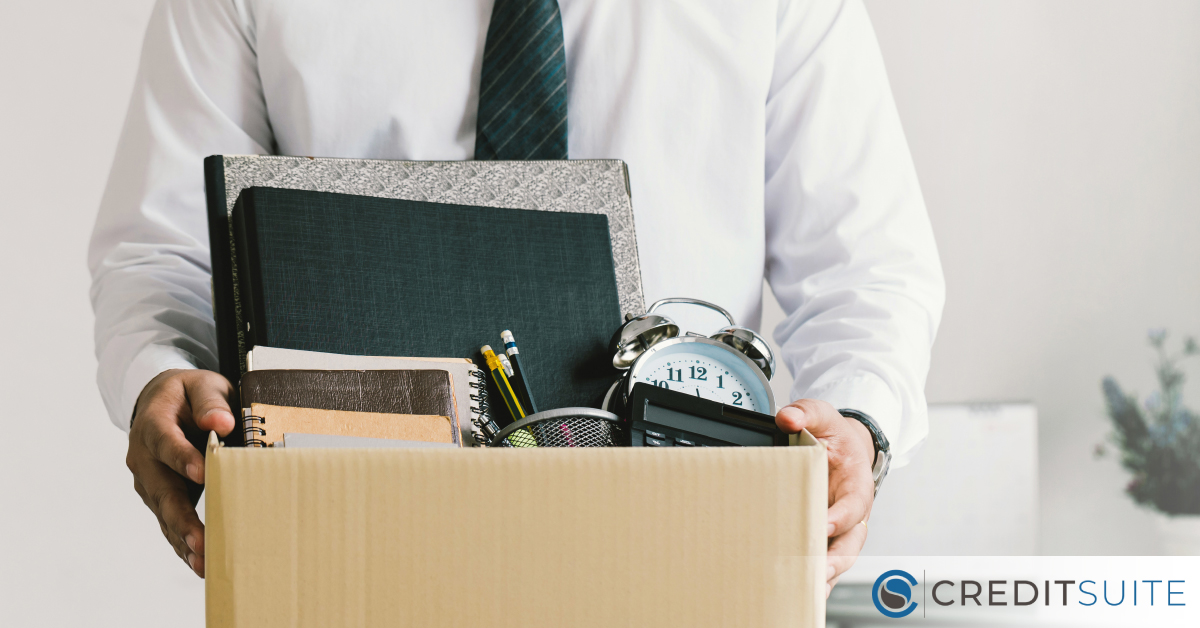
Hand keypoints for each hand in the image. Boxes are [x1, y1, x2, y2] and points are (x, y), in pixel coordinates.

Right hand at [127, 369, 235, 577]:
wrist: (163, 403)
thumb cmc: (189, 395)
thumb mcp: (201, 385)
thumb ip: (210, 401)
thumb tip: (220, 422)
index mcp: (153, 424)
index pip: (165, 442)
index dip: (182, 458)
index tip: (202, 473)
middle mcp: (144, 457)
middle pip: (162, 489)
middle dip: (181, 517)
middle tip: (200, 540)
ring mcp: (149, 481)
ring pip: (164, 512)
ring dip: (183, 538)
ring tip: (203, 562)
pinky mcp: (158, 497)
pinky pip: (168, 522)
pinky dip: (182, 543)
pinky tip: (199, 563)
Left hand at [776, 399, 875, 597]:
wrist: (842, 446)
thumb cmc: (834, 435)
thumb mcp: (823, 415)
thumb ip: (807, 413)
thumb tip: (788, 417)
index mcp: (857, 484)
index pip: (854, 505)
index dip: (841, 517)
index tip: (824, 525)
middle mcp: (852, 511)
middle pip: (851, 542)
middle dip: (835, 558)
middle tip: (816, 569)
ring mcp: (841, 527)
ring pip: (840, 556)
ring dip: (825, 573)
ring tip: (807, 588)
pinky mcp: (826, 535)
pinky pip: (825, 557)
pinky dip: (816, 575)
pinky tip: (800, 588)